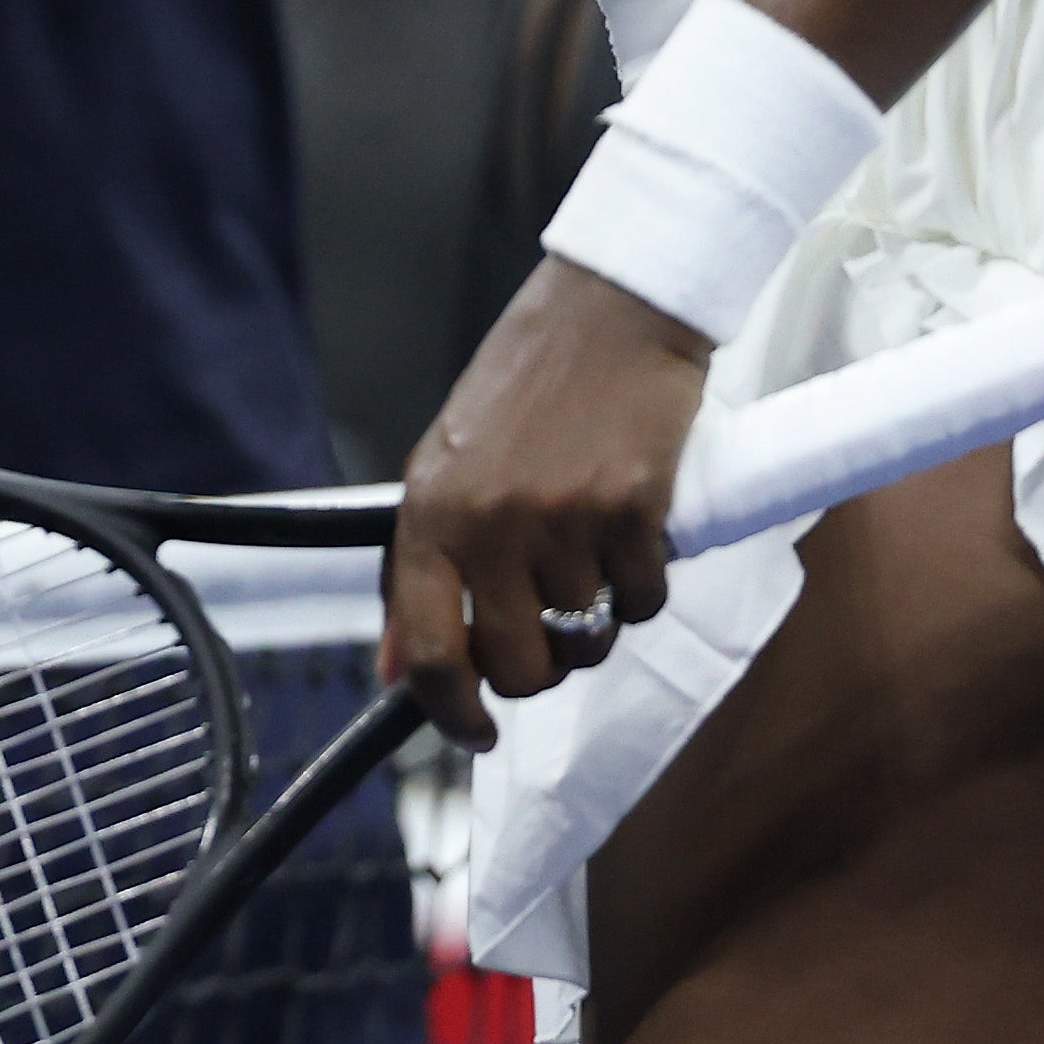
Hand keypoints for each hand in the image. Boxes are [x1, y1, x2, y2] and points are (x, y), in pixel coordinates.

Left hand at [384, 259, 710, 750]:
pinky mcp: (635, 510)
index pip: (428, 652)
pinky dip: (646, 587)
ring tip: (592, 557)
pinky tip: (634, 536)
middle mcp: (491, 522)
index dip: (451, 713)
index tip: (477, 732)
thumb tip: (396, 673)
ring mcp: (565, 518)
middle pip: (519, 668)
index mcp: (431, 512)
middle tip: (552, 629)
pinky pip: (646, 602)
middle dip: (542, 667)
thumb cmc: (527, 388)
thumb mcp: (446, 467)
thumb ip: (419, 570)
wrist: (609, 311)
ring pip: (588, 639)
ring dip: (597, 619)